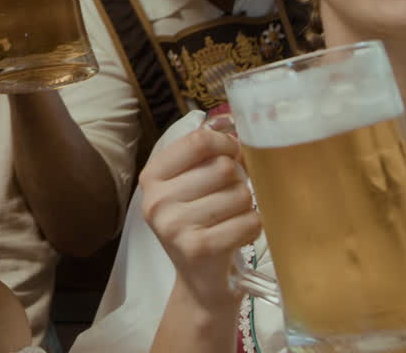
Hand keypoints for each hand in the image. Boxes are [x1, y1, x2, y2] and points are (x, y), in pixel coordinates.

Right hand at [139, 122, 259, 312]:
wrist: (199, 282)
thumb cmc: (200, 224)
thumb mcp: (189, 186)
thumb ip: (205, 154)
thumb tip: (231, 123)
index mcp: (152, 177)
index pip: (198, 140)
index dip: (226, 143)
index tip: (233, 154)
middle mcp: (156, 200)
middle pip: (224, 167)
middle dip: (239, 180)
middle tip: (233, 196)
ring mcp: (174, 226)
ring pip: (240, 194)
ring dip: (247, 206)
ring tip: (234, 217)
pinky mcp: (199, 249)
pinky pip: (248, 222)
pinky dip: (254, 226)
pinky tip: (240, 233)